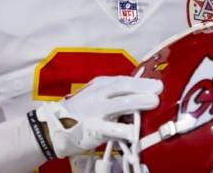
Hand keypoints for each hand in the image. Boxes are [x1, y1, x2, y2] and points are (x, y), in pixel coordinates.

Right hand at [36, 75, 162, 157]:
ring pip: (119, 104)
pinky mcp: (93, 129)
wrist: (54, 127)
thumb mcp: (96, 97)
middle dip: (142, 86)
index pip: (123, 80)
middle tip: (159, 88)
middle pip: (122, 87)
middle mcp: (98, 95)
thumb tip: (141, 96)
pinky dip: (124, 130)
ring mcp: (96, 112)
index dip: (142, 81)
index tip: (158, 83)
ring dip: (138, 102)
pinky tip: (134, 131)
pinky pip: (111, 129)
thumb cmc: (81, 112)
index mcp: (100, 85)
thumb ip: (115, 96)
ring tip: (153, 102)